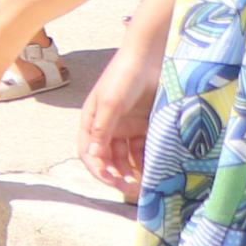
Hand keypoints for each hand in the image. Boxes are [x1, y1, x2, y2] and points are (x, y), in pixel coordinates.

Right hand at [80, 44, 157, 196]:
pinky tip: (155, 170)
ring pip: (127, 156)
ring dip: (132, 170)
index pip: (89, 152)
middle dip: (116, 174)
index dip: (98, 169)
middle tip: (131, 188)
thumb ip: (102, 129)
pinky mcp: (146, 125)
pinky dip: (147, 160)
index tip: (111, 181)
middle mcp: (109, 127)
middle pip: (108, 158)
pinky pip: (144, 148)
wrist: (152, 57)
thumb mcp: (110, 103)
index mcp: (93, 121)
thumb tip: (93, 155)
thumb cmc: (124, 76)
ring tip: (144, 182)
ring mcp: (128, 127)